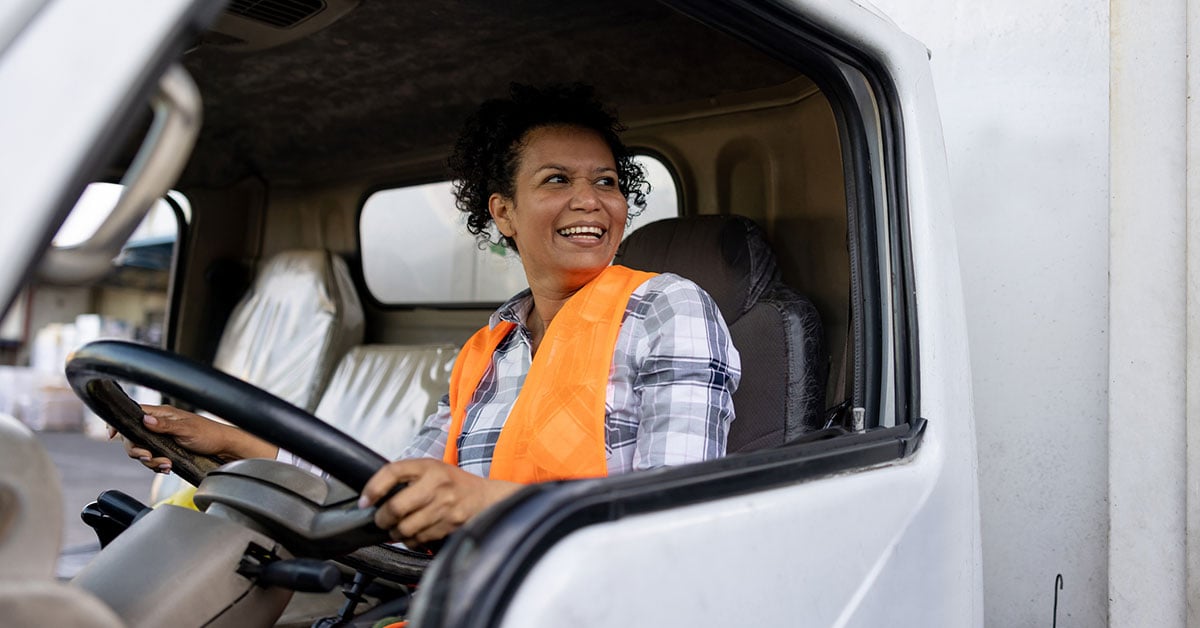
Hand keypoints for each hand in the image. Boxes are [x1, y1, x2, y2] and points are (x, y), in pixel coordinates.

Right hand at [107, 404, 276, 473]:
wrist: (225, 448)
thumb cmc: (210, 434)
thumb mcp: (187, 429)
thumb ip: (165, 425)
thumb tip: (145, 420)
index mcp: (162, 415)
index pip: (133, 414)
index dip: (119, 424)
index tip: (112, 434)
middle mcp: (159, 425)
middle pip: (133, 438)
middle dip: (138, 451)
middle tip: (150, 457)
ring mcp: (162, 438)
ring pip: (142, 451)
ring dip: (151, 461)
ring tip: (166, 465)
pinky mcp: (167, 451)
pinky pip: (153, 460)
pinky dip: (158, 466)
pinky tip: (167, 468)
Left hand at [358, 458, 521, 546]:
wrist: (486, 498)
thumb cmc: (453, 483)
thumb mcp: (431, 469)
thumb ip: (406, 477)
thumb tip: (373, 497)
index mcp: (429, 466)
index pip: (393, 472)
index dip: (373, 488)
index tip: (365, 501)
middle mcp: (437, 484)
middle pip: (396, 507)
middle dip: (382, 518)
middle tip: (381, 519)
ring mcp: (445, 506)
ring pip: (406, 528)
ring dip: (396, 532)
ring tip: (398, 527)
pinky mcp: (449, 525)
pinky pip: (419, 539)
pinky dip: (412, 540)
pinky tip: (415, 532)